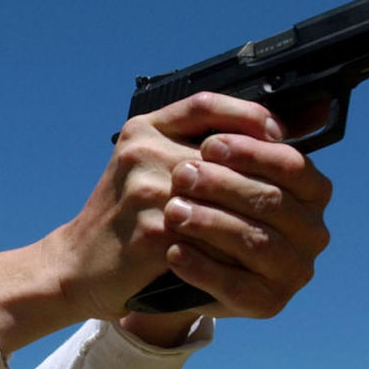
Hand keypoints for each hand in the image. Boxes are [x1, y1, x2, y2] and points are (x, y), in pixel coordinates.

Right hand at [0, 92, 331, 352]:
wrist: (76, 264)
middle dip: (265, 174)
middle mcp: (143, 152)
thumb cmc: (122, 219)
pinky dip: (234, 245)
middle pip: (227, 151)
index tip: (281, 138)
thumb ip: (192, 148)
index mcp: (143, 130)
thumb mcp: (147, 169)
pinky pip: (212, 234)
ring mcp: (147, 191)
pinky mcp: (153, 233)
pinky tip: (250, 254)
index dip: (251, 117)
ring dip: (255, 213)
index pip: (207, 104)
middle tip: (292, 196)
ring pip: (227, 195)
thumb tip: (273, 136)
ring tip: (277, 228)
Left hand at [159, 127, 331, 318]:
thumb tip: (270, 115)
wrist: (168, 265)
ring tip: (173, 211)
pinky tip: (174, 252)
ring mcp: (294, 271)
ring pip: (256, 242)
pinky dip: (203, 267)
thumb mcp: (217, 165)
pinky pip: (237, 285)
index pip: (292, 165)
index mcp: (312, 191)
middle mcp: (312, 232)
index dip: (251, 152)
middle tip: (181, 175)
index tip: (208, 144)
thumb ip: (237, 133)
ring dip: (212, 223)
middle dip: (223, 185)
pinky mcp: (269, 303)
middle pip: (271, 202)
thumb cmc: (200, 204)